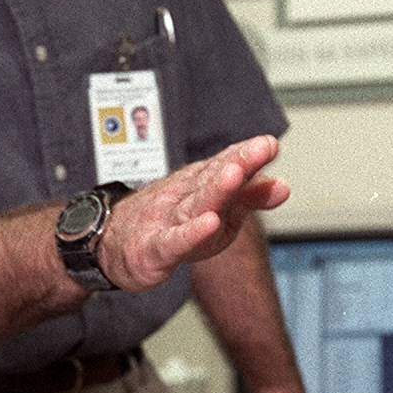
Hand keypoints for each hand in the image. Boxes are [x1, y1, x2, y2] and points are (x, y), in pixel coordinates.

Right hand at [97, 137, 288, 292]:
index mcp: (200, 185)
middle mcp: (184, 197)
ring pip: (195, 205)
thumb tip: (283, 186)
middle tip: (261, 148)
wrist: (110, 243)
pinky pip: (174, 240)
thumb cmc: (166, 222)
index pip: (225, 165)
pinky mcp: (154, 249)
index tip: (269, 143)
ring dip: (216, 190)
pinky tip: (207, 224)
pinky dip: (191, 233)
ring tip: (235, 175)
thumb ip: (248, 197)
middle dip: (239, 163)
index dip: (247, 154)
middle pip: (213, 179)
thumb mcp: (214, 211)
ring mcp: (167, 221)